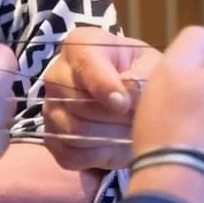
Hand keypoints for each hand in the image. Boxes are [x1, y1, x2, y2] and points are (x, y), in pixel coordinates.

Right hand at [41, 27, 159, 170]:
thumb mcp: (152, 69)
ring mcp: (51, 107)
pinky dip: (99, 156)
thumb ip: (143, 78)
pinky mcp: (52, 138)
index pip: (85, 63)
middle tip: (138, 119)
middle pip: (78, 102)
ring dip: (110, 137)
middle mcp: (57, 73)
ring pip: (75, 131)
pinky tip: (115, 145)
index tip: (124, 104)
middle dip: (114, 117)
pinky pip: (71, 154)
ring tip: (130, 131)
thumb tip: (125, 97)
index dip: (104, 86)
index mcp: (81, 45)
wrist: (136, 103)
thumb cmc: (143, 76)